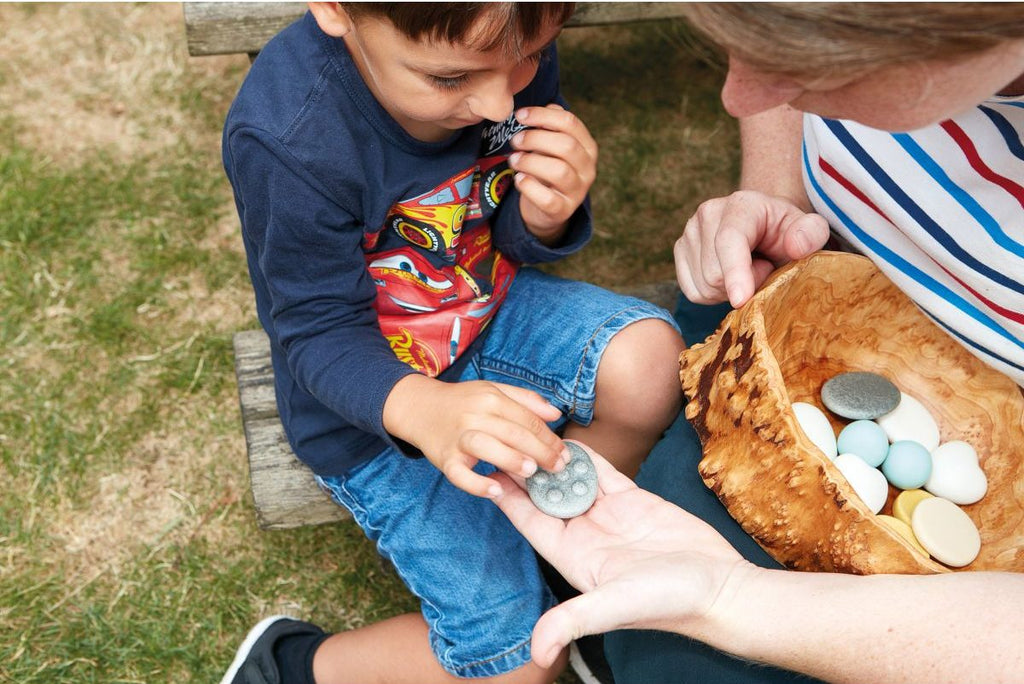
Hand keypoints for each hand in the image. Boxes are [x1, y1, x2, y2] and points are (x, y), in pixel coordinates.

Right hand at [383, 374, 568, 498]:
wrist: (419, 407)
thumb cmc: (462, 401)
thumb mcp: (493, 390)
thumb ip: (526, 400)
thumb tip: (556, 414)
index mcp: (491, 398)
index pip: (527, 419)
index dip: (549, 437)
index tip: (565, 453)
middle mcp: (474, 415)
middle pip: (513, 433)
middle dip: (541, 451)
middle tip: (559, 468)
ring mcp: (458, 437)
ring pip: (487, 447)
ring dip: (511, 460)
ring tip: (531, 473)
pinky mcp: (444, 458)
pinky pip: (459, 474)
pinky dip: (476, 484)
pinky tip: (495, 491)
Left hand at [491, 443, 748, 667]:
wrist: (721, 590)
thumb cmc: (670, 603)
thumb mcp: (615, 606)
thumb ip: (574, 621)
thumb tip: (537, 653)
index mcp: (573, 558)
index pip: (531, 523)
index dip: (509, 498)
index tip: (488, 471)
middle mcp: (586, 536)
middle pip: (546, 498)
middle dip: (527, 472)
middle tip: (508, 438)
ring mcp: (610, 517)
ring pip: (572, 482)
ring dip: (554, 461)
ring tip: (533, 431)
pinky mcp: (635, 502)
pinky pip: (603, 474)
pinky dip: (587, 457)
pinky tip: (570, 439)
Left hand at [509, 104, 597, 242]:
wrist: (547, 208)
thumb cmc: (547, 168)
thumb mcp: (551, 145)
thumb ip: (551, 125)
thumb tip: (548, 107)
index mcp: (587, 147)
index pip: (570, 123)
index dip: (542, 115)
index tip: (520, 116)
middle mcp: (588, 169)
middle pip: (566, 145)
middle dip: (535, 139)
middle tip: (515, 140)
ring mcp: (578, 191)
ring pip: (559, 171)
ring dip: (530, 162)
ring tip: (513, 160)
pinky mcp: (563, 211)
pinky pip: (547, 199)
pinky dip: (529, 187)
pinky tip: (519, 179)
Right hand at [674, 190, 829, 306]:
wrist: (765, 230)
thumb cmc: (788, 233)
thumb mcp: (810, 231)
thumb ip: (812, 234)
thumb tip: (795, 245)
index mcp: (741, 205)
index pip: (730, 240)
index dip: (735, 272)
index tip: (741, 300)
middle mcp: (707, 213)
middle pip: (714, 273)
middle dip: (743, 285)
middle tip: (763, 269)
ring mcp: (689, 232)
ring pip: (703, 286)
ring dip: (729, 291)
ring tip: (747, 272)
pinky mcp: (680, 251)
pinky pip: (692, 292)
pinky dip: (713, 296)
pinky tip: (729, 279)